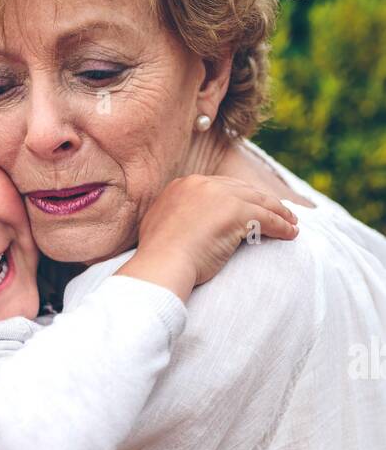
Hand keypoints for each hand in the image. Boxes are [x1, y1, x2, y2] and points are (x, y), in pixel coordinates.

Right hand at [121, 174, 298, 299]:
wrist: (161, 265)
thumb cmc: (158, 257)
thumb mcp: (160, 226)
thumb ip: (174, 217)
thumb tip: (182, 224)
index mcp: (183, 185)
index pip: (220, 187)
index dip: (239, 196)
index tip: (251, 205)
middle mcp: (202, 184)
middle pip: (243, 190)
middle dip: (263, 201)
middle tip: (279, 212)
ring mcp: (220, 195)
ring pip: (259, 202)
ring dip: (279, 213)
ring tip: (291, 224)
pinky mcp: (236, 212)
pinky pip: (267, 218)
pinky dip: (281, 226)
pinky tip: (290, 234)